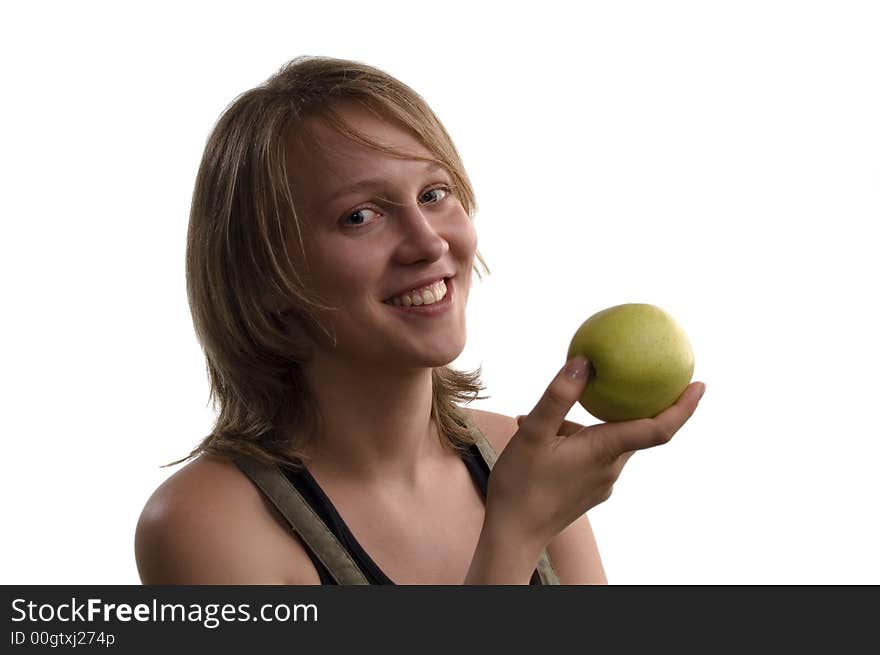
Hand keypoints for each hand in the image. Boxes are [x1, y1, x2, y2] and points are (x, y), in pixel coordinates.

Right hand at [484, 356, 705, 550]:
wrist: (513, 535)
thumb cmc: (520, 485)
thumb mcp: (532, 433)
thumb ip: (559, 397)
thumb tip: (584, 361)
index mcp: (605, 451)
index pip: (658, 429)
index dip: (683, 407)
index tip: (699, 384)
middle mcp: (611, 468)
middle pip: (633, 429)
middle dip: (630, 404)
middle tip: (626, 377)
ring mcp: (602, 482)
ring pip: (607, 441)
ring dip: (585, 425)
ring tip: (539, 423)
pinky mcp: (590, 490)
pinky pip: (595, 455)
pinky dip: (578, 440)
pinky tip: (545, 439)